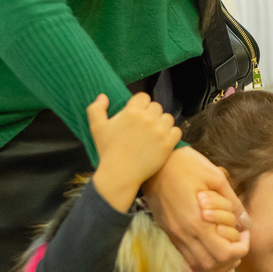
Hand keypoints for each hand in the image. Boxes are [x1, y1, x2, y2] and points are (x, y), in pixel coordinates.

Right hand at [88, 93, 181, 210]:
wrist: (119, 175)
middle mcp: (148, 118)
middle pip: (156, 107)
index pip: (144, 97)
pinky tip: (161, 140)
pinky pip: (176, 131)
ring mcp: (160, 131)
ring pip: (167, 118)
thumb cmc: (108, 151)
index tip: (136, 114)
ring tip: (153, 133)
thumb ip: (96, 109)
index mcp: (132, 112)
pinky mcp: (168, 143)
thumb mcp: (97, 128)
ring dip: (162, 123)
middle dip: (150, 114)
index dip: (140, 104)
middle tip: (143, 126)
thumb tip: (103, 96)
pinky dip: (171, 134)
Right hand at [142, 146, 251, 271]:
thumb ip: (233, 203)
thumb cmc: (187, 164)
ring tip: (225, 240)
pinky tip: (209, 239)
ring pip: (197, 264)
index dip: (241, 248)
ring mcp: (174, 235)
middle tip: (237, 239)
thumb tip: (247, 222)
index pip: (224, 254)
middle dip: (230, 258)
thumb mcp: (216, 177)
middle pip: (212, 265)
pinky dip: (201, 254)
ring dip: (215, 259)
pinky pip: (186, 254)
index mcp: (198, 221)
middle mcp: (184, 233)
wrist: (154, 162)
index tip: (244, 233)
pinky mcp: (168, 232)